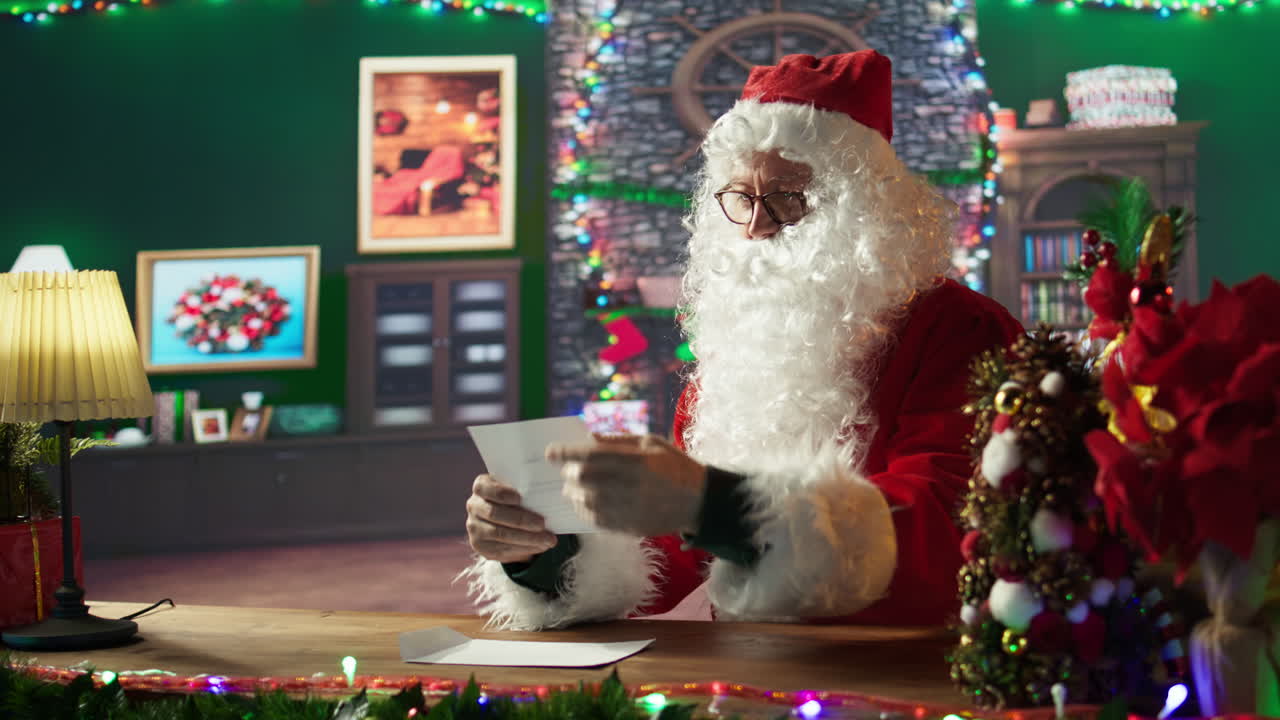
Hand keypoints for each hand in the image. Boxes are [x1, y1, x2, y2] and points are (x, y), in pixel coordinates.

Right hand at [465, 474, 557, 562]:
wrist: (505, 520)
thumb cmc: (517, 500)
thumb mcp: (518, 491)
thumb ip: (526, 491)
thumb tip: (548, 498)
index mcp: (481, 486)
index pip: (484, 487)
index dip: (500, 493)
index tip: (519, 498)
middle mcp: (474, 506)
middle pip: (494, 513)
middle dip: (520, 520)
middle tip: (542, 524)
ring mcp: (474, 527)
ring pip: (499, 534)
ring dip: (527, 538)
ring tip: (548, 539)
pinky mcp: (480, 545)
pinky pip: (502, 549)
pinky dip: (524, 548)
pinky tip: (540, 546)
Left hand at [546, 434, 706, 536]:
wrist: (701, 501)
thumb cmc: (675, 466)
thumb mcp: (652, 442)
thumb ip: (619, 441)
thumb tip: (588, 439)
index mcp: (637, 460)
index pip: (590, 455)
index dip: (566, 453)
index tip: (550, 452)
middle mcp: (631, 485)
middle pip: (584, 479)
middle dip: (568, 474)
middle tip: (565, 471)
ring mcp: (630, 509)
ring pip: (586, 502)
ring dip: (574, 494)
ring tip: (572, 489)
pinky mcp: (630, 527)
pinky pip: (597, 521)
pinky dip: (584, 512)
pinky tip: (584, 504)